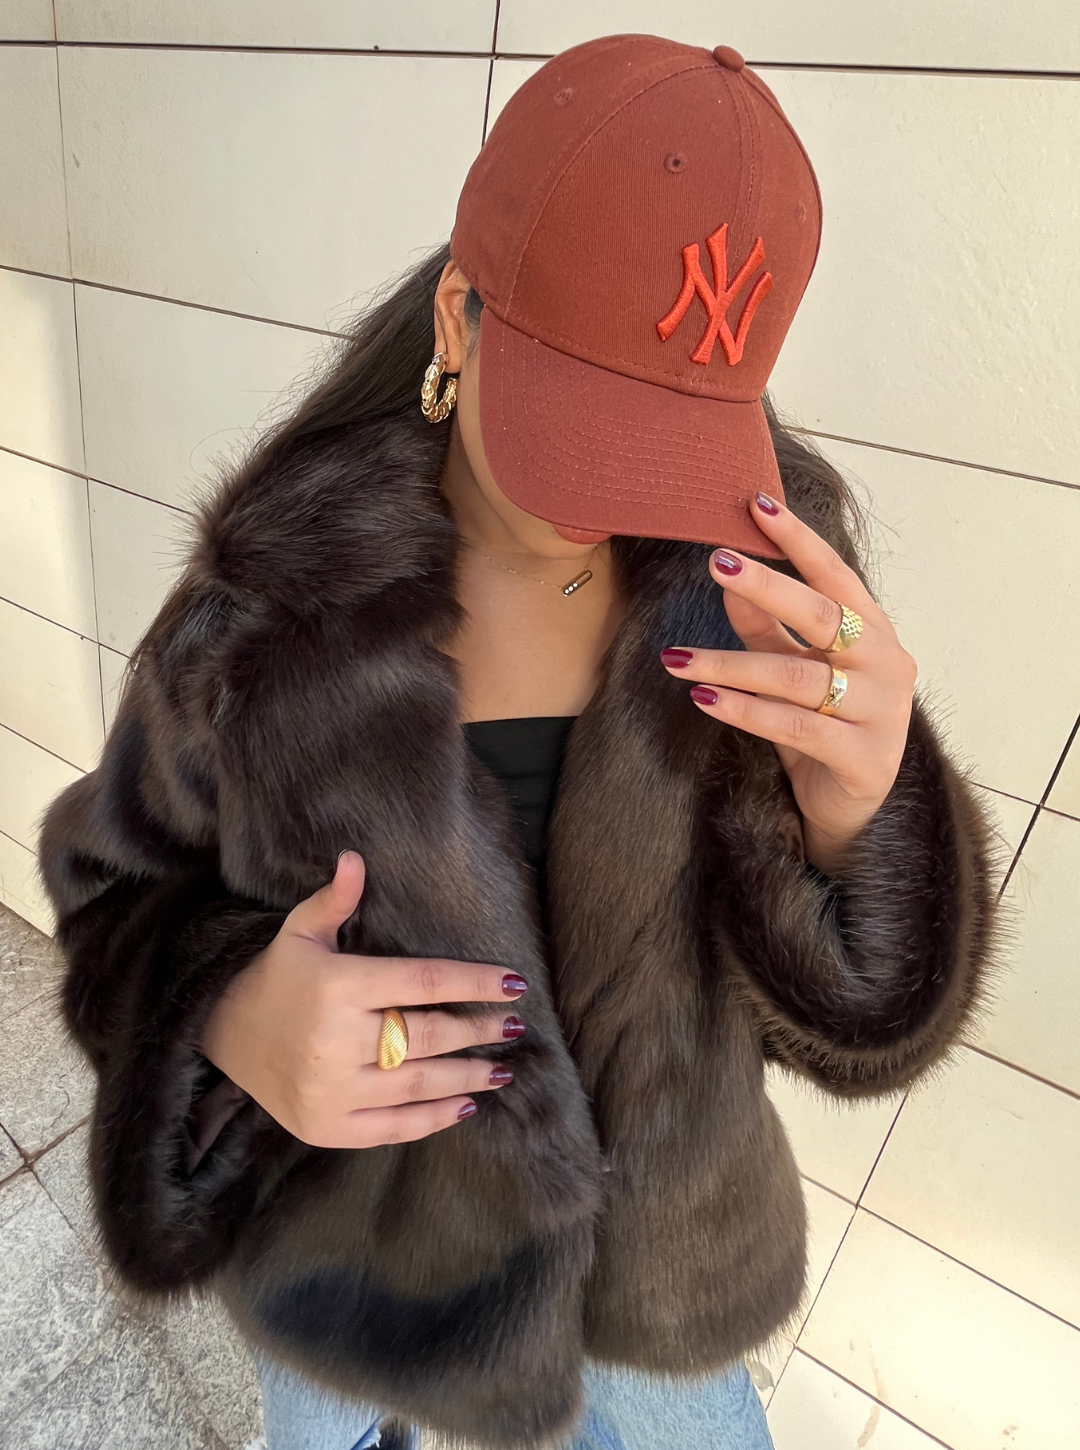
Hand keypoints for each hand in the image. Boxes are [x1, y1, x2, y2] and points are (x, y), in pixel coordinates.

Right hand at [200, 851, 527, 1147]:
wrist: (224, 1034)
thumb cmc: (277, 976)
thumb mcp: (300, 932)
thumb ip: (334, 899)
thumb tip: (355, 857)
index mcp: (337, 986)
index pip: (422, 982)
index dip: (473, 982)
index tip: (514, 984)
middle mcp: (334, 1041)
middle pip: (428, 1035)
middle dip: (479, 1030)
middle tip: (514, 1027)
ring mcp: (330, 1090)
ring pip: (419, 1084)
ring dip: (468, 1076)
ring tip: (503, 1069)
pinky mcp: (327, 1127)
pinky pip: (395, 1127)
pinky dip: (435, 1118)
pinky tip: (466, 1104)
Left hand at [661, 492, 916, 873]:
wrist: (849, 808)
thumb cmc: (822, 728)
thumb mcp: (792, 670)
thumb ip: (766, 627)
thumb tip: (729, 576)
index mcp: (875, 632)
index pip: (836, 575)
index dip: (798, 540)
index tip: (756, 506)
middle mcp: (887, 664)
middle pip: (822, 616)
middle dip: (767, 586)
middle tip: (717, 561)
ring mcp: (882, 713)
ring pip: (797, 677)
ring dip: (731, 664)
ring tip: (679, 659)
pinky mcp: (864, 759)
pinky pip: (794, 726)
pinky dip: (745, 711)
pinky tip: (705, 700)